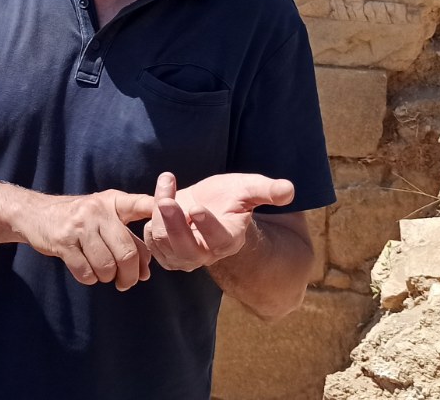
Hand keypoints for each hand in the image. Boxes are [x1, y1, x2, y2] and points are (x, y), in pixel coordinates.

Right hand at [16, 190, 156, 290]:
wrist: (36, 214)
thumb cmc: (80, 220)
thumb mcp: (105, 218)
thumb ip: (129, 239)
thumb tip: (146, 273)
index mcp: (113, 201)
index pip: (143, 204)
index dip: (161, 210)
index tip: (176, 218)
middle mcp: (98, 210)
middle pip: (127, 251)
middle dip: (130, 274)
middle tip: (127, 283)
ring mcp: (79, 225)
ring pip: (107, 265)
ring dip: (108, 277)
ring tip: (104, 274)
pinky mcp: (62, 241)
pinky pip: (86, 272)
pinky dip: (90, 279)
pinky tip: (87, 272)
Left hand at [144, 172, 294, 271]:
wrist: (209, 204)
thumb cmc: (231, 196)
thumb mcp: (250, 189)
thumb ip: (268, 191)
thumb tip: (290, 189)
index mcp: (229, 240)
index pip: (219, 240)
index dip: (208, 227)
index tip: (198, 208)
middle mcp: (205, 253)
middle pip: (186, 249)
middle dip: (174, 225)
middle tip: (168, 201)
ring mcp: (182, 255)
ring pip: (163, 241)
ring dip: (159, 213)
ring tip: (168, 184)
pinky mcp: (163, 250)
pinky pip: (149, 238)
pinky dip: (149, 216)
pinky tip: (161, 193)